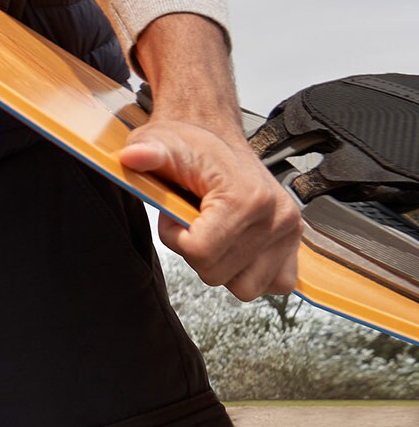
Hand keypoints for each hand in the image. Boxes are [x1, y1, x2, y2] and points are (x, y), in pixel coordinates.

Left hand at [122, 118, 300, 300]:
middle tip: (193, 222)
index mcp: (249, 198)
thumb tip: (133, 156)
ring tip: (214, 234)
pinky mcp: (294, 245)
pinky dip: (250, 273)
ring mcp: (289, 233)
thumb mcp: (161, 144)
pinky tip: (235, 247)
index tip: (175, 215)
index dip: (175, 238)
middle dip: (195, 251)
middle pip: (219, 274)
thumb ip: (148, 152)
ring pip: (245, 287)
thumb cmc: (191, 147)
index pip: (202, 253)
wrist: (215, 139)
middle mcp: (277, 217)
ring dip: (222, 267)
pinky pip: (275, 284)